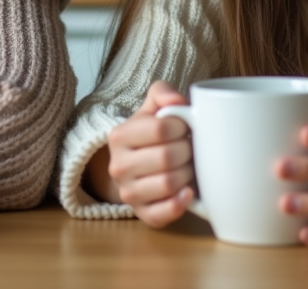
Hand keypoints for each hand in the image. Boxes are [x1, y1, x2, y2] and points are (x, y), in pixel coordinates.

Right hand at [104, 81, 194, 227]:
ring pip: (168, 184)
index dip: (181, 126)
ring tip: (187, 166)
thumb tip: (178, 102)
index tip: (185, 127)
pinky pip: (163, 213)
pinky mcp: (142, 214)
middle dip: (187, 150)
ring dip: (187, 173)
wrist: (135, 168)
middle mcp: (118, 166)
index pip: (161, 128)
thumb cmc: (150, 135)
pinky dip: (180, 203)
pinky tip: (188, 192)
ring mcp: (128, 193)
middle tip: (189, 148)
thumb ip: (162, 93)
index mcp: (119, 136)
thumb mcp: (152, 108)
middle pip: (167, 157)